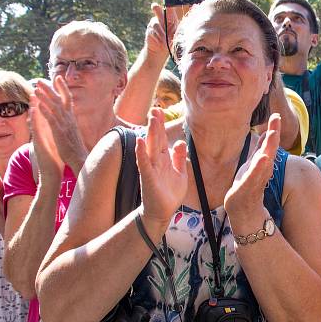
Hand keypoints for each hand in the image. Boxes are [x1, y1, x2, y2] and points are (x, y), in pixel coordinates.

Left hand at [32, 77, 87, 173]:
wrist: (79, 158)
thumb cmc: (75, 147)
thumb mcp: (73, 130)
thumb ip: (69, 121)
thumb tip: (68, 114)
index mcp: (72, 118)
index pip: (68, 98)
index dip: (63, 87)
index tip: (58, 77)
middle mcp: (69, 118)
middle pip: (59, 99)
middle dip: (49, 88)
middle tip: (40, 80)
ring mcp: (65, 125)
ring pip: (54, 107)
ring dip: (45, 97)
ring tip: (36, 89)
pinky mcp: (60, 132)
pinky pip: (52, 120)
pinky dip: (46, 112)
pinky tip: (39, 105)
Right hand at [136, 108, 187, 225]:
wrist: (162, 212)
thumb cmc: (169, 193)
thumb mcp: (179, 173)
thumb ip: (179, 158)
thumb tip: (180, 142)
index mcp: (164, 159)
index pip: (163, 139)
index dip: (162, 126)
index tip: (161, 111)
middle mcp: (156, 161)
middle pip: (157, 140)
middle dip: (156, 125)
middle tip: (156, 109)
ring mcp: (151, 169)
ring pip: (151, 148)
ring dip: (151, 133)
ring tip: (151, 119)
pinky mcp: (148, 178)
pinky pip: (144, 163)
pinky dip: (141, 153)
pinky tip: (140, 142)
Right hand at [145, 3, 178, 60]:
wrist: (160, 50)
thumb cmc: (172, 39)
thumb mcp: (178, 32)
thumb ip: (181, 26)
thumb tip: (192, 15)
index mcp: (170, 17)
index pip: (168, 5)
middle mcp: (161, 18)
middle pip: (157, 9)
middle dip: (156, 8)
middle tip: (155, 7)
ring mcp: (154, 23)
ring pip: (156, 23)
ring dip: (162, 32)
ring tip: (166, 39)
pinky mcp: (149, 30)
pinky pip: (154, 32)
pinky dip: (159, 38)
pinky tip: (162, 43)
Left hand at [224, 114, 280, 224]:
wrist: (244, 212)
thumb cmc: (248, 187)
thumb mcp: (253, 164)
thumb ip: (260, 149)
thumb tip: (267, 132)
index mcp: (262, 163)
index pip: (269, 144)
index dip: (273, 129)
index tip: (276, 115)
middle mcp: (262, 170)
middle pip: (270, 149)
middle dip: (273, 134)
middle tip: (276, 118)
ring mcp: (256, 179)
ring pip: (264, 161)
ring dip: (269, 147)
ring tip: (272, 134)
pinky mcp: (247, 189)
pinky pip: (253, 176)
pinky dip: (259, 167)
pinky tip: (263, 158)